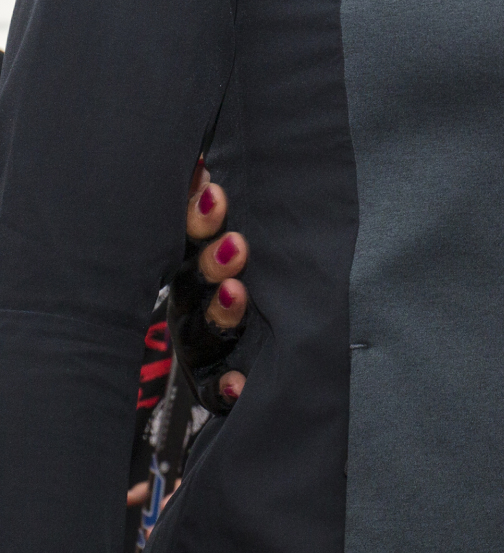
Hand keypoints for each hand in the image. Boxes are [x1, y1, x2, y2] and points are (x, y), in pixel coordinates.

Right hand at [171, 162, 248, 407]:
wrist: (264, 355)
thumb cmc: (253, 277)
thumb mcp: (237, 241)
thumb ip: (218, 208)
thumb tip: (206, 162)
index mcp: (195, 264)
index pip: (191, 236)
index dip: (198, 214)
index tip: (215, 189)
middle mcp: (189, 305)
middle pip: (192, 282)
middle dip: (212, 262)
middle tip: (237, 244)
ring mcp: (199, 347)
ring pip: (202, 332)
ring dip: (219, 312)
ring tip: (237, 293)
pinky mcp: (214, 386)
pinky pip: (217, 390)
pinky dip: (227, 386)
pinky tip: (238, 383)